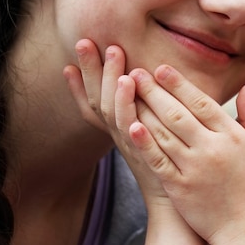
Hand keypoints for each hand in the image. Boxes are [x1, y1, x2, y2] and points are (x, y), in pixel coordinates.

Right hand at [63, 40, 166, 202]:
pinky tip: (127, 83)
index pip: (93, 105)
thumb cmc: (172, 166)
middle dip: (90, 70)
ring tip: (112, 52)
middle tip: (85, 41)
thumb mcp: (155, 135)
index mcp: (120, 130)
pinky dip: (126, 104)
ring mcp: (130, 143)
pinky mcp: (145, 150)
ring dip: (109, 79)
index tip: (68, 62)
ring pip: (112, 108)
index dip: (79, 85)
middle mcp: (120, 136)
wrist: (176, 203)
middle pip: (97, 99)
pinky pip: (132, 125)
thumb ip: (152, 110)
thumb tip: (154, 82)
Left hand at [128, 65, 244, 244]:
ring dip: (143, 109)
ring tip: (128, 92)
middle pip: (177, 113)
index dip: (179, 84)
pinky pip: (157, 160)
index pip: (201, 103)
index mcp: (231, 136)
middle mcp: (211, 148)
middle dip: (154, 90)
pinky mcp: (179, 187)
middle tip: (136, 72)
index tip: (161, 68)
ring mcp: (193, 168)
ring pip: (163, 133)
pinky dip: (144, 142)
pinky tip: (131, 125)